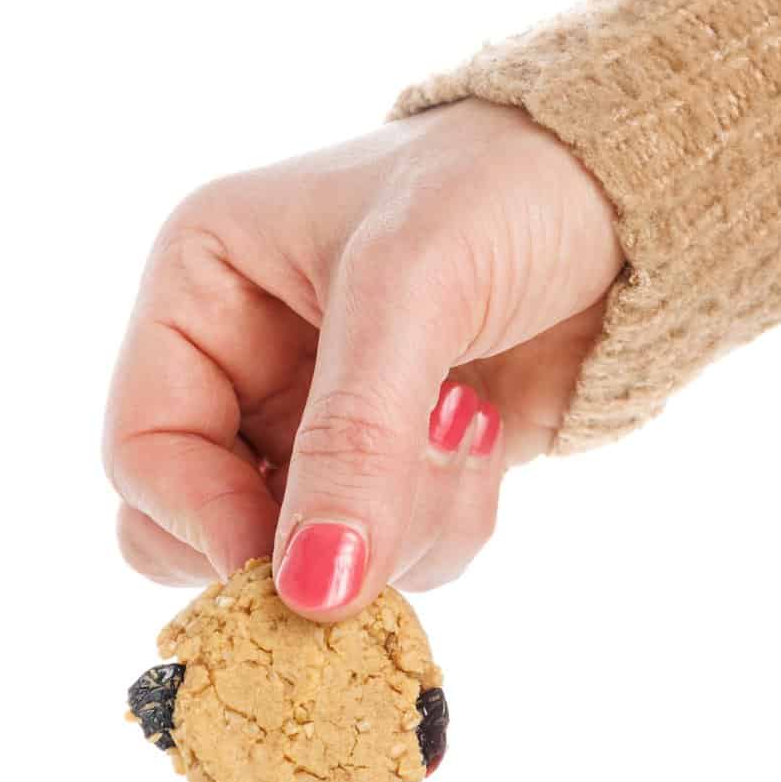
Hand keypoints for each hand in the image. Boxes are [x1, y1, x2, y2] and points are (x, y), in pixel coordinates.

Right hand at [104, 99, 621, 618]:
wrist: (635, 196)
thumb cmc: (507, 188)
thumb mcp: (412, 291)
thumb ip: (354, 443)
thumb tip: (310, 593)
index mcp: (201, 290)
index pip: (145, 451)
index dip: (203, 522)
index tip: (290, 570)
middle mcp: (241, 365)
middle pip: (207, 526)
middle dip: (305, 534)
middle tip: (382, 521)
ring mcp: (314, 426)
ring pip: (307, 559)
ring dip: (402, 523)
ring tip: (466, 424)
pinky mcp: (390, 471)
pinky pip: (386, 558)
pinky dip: (444, 525)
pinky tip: (484, 437)